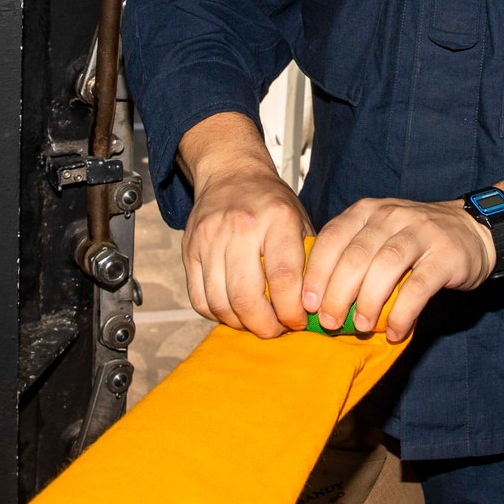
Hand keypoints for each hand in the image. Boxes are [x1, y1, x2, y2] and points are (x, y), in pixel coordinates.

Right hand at [179, 113, 314, 337]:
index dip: (292, 310)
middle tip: (275, 330)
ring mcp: (210, 238)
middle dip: (264, 326)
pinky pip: (199, 299)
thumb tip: (314, 307)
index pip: (284, 277)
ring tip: (255, 321)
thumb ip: (307, 260)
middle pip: (247, 296)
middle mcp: (241, 227)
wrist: (231, 174)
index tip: (297, 322)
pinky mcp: (189, 250)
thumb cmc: (271, 203)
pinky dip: (216, 314)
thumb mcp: (299, 221)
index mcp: (278, 218)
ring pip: (220, 303)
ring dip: (240, 324)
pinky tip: (233, 310)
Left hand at [301, 198, 495, 342]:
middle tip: (329, 322)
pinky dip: (403, 312)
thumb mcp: (379, 234)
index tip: (307, 303)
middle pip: (356, 255)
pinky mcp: (445, 254)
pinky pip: (419, 286)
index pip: (333, 237)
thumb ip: (352, 254)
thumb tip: (316, 299)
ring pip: (385, 266)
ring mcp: (420, 232)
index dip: (316, 272)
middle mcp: (391, 216)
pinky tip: (394, 331)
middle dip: (338, 293)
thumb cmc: (414, 240)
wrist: (472, 230)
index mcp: (368, 211)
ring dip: (368, 302)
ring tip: (360, 327)